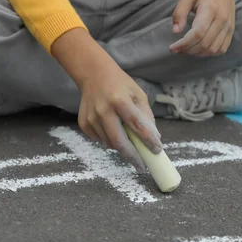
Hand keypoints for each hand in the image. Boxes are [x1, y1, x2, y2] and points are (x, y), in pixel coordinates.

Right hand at [50, 28, 162, 171]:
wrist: (93, 75)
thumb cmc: (121, 85)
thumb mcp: (138, 94)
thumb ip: (146, 116)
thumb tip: (154, 139)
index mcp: (119, 100)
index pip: (137, 124)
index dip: (148, 139)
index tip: (157, 151)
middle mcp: (103, 110)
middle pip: (119, 141)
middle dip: (132, 156)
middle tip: (142, 167)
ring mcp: (91, 118)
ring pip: (109, 143)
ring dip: (122, 147)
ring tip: (129, 143)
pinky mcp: (84, 123)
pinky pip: (99, 139)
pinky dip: (109, 140)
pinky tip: (112, 129)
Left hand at [170, 0, 238, 56]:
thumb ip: (180, 12)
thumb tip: (175, 31)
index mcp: (210, 10)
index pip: (197, 34)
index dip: (184, 44)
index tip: (173, 48)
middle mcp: (222, 20)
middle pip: (204, 44)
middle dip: (188, 50)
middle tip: (178, 50)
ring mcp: (228, 26)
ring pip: (213, 50)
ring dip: (198, 54)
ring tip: (187, 50)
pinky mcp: (231, 31)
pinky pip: (222, 49)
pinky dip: (210, 53)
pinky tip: (200, 50)